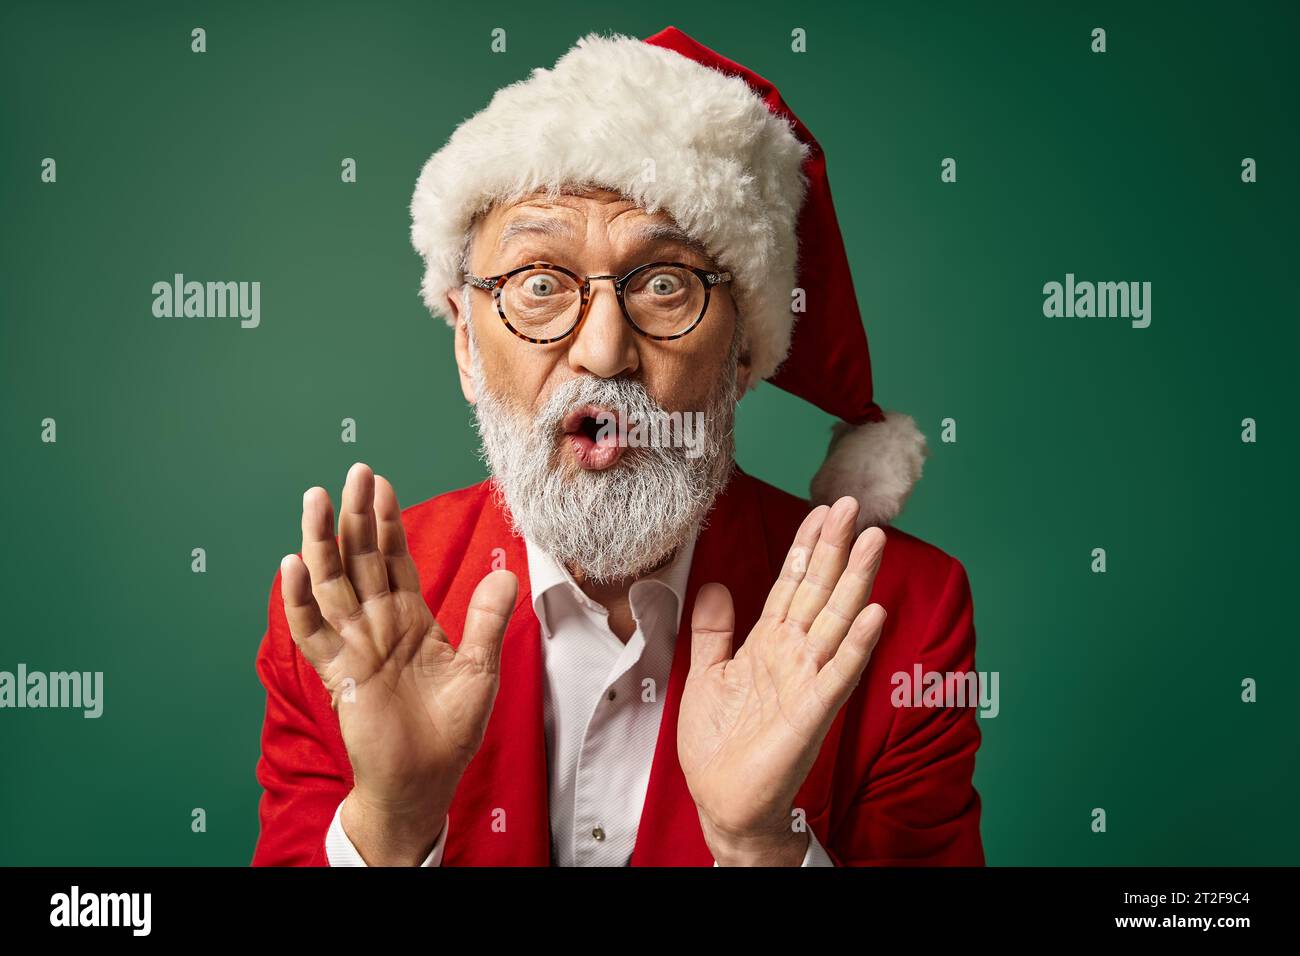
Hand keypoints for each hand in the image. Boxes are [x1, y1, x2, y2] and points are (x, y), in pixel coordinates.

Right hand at [279, 462, 516, 864]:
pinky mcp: (339, 673)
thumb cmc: (450, 729)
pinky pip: (313, 633)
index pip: (394, 558)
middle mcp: (377, 624)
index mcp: (409, 618)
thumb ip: (487, 619)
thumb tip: (507, 571)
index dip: (387, 522)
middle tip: (355, 472)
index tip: (381, 483)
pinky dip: (298, 602)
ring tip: (316, 500)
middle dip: (356, 516)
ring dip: (322, 542)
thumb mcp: (480, 668)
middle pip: (360, 559)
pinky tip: (292, 566)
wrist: (426, 780)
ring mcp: (354, 645)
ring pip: (331, 584)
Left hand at [678, 496, 886, 865]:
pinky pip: (838, 673)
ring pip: (836, 620)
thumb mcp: (707, 674)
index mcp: (769, 643)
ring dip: (856, 581)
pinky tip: (874, 613)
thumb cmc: (719, 743)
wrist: (721, 800)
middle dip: (836, 547)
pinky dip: (857, 643)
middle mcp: (794, 654)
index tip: (822, 508)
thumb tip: (716, 584)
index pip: (792, 583)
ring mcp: (807, 680)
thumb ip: (714, 630)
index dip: (806, 545)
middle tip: (853, 504)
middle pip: (819, 590)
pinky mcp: (812, 712)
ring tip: (874, 540)